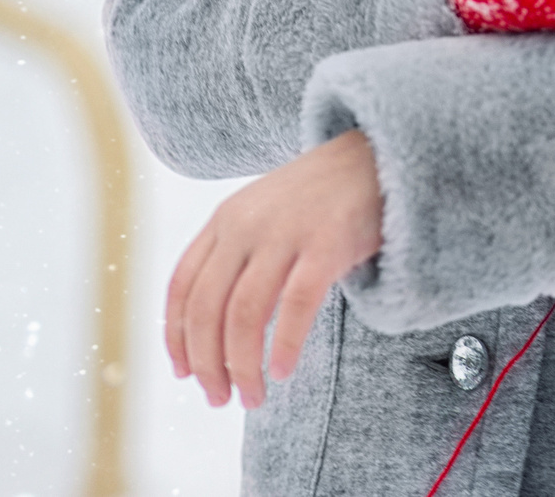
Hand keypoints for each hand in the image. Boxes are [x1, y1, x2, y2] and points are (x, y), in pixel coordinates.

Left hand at [165, 130, 382, 408]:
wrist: (379, 155)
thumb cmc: (324, 195)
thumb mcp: (265, 212)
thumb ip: (237, 253)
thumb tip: (215, 324)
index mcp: (225, 219)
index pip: (182, 286)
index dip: (176, 337)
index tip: (184, 373)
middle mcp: (246, 225)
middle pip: (208, 309)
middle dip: (207, 363)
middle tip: (218, 398)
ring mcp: (286, 233)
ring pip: (246, 315)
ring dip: (243, 366)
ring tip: (252, 396)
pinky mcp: (327, 243)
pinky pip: (296, 307)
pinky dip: (285, 346)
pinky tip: (283, 371)